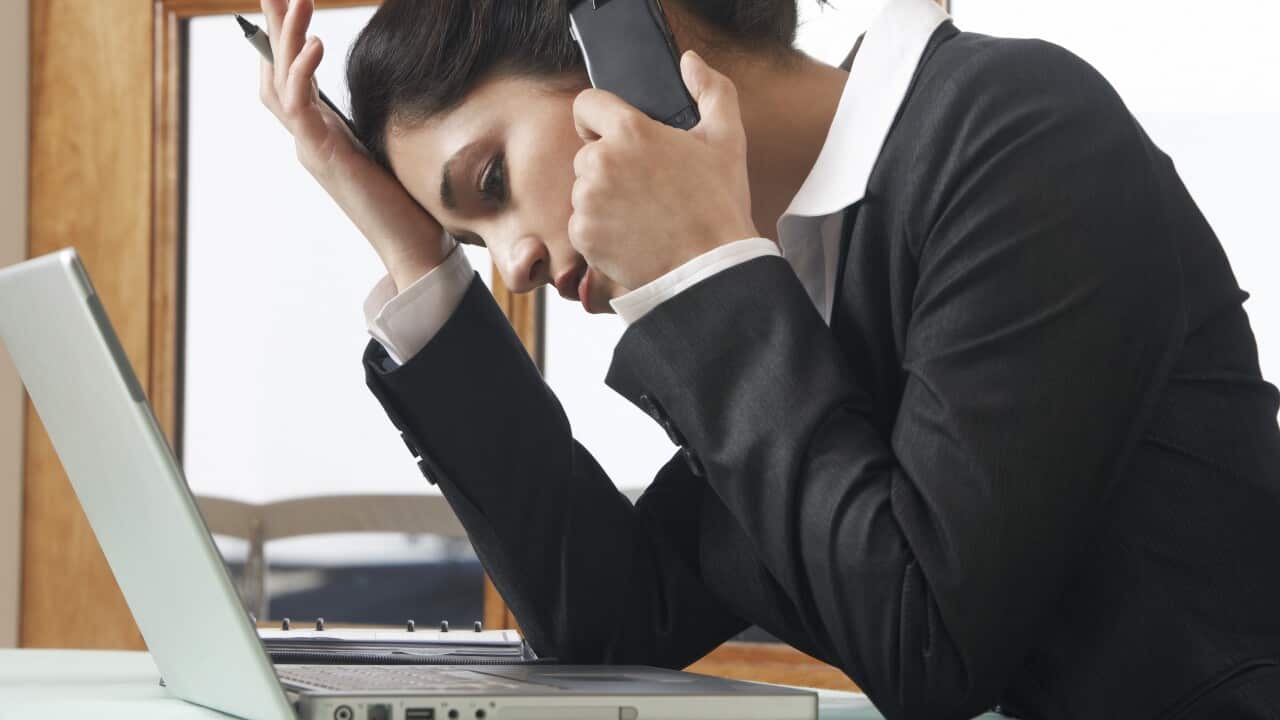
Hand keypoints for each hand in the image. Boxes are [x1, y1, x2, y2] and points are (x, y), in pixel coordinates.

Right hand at [257, 0, 449, 290]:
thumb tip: (388, 93)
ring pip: (280, 83)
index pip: (289, 80)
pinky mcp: (323, 157)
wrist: (413, 246)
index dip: (282, 42)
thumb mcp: (388, 147)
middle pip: (275, 73)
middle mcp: (309, 140)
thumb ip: (375, 122)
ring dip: (285, 38)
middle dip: (273, 28)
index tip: (287, 3)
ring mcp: (311, 148)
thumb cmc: (408, 202)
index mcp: (322, 135)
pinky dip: (302, 71)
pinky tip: (315, 43)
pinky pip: (299, 106)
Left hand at [568, 51, 758, 293]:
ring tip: (642, 215)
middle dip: (609, 166)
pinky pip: (582, 224)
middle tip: (644, 187)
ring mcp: (587, 200)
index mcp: (629, 131)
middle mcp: (600, 162)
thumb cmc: (718, 204)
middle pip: (587, 153)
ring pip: (584, 190)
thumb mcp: (727, 138)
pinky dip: (600, 232)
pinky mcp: (582, 234)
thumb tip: (690, 62)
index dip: (599, 118)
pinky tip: (632, 237)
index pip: (587, 104)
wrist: (709, 268)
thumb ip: (712, 90)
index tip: (615, 136)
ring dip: (604, 200)